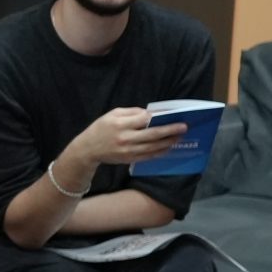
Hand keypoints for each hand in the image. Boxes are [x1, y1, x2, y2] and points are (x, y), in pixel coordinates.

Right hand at [66, 106, 187, 171]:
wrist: (87, 149)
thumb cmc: (101, 128)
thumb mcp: (112, 114)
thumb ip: (132, 112)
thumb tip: (152, 114)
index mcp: (119, 124)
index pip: (144, 119)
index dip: (158, 117)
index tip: (170, 115)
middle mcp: (125, 138)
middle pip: (152, 134)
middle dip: (170, 130)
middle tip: (184, 127)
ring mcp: (128, 150)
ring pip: (153, 147)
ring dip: (168, 142)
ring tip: (179, 137)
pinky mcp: (129, 159)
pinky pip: (149, 156)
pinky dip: (160, 152)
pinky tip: (169, 147)